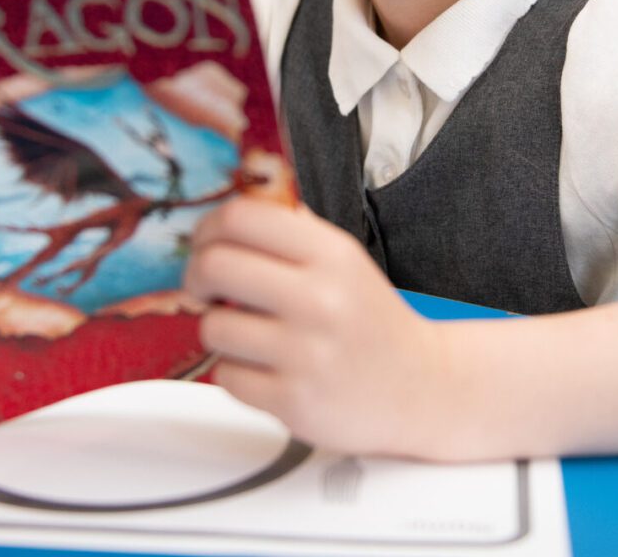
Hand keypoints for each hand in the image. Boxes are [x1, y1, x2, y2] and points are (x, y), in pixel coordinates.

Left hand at [184, 198, 453, 456]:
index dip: (207, 229)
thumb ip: (291, 233)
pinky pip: (226, 377)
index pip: (241, 218)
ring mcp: (307, 353)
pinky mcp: (294, 401)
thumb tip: (225, 217)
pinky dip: (236, 374)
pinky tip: (266, 370)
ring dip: (219, 331)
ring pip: (213, 326)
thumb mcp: (344, 261)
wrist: (421, 388)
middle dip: (196, 277)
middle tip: (205, 289)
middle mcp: (320, 298)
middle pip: (214, 265)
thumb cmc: (371, 322)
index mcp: (331, 254)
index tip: (205, 245)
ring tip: (249, 336)